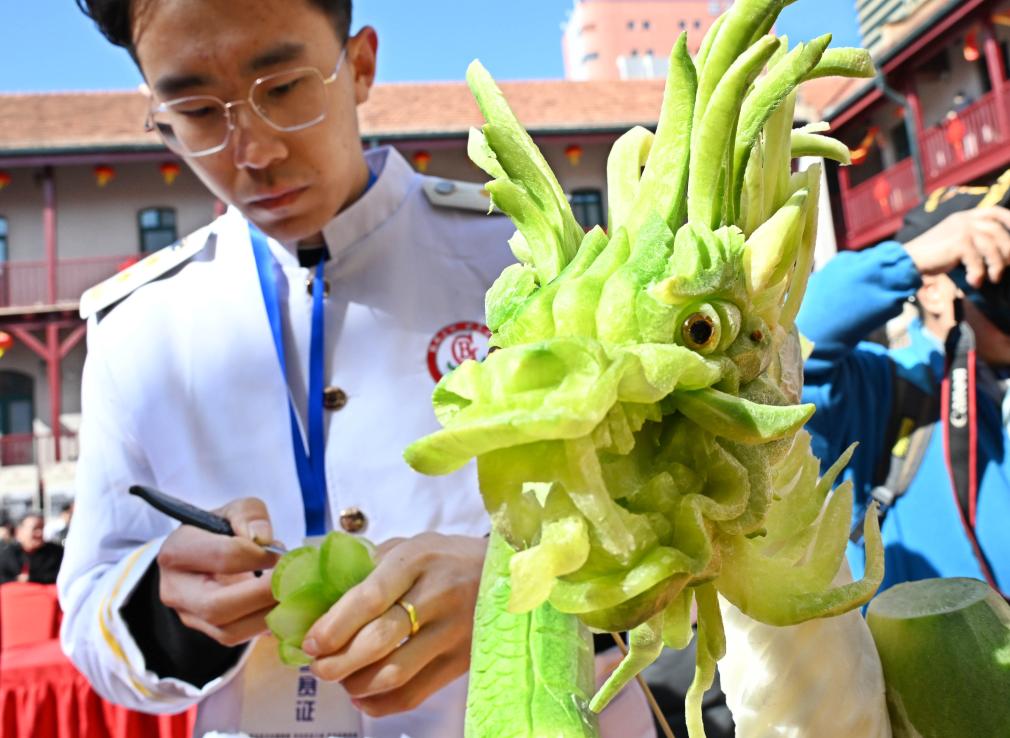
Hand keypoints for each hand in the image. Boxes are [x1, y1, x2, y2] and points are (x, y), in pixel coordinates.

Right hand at [157, 497, 278, 646]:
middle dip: (262, 594)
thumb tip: (263, 538)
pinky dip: (265, 626)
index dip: (258, 555)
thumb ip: (249, 515)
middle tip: (293, 581)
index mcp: (177, 551)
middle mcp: (175, 590)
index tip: (280, 551)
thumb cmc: (221, 530)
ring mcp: (189, 616)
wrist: (205, 555)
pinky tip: (284, 608)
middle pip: (218, 605)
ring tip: (292, 594)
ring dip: (268, 614)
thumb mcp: (235, 511)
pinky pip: (238, 638)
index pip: (224, 557)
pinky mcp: (208, 632)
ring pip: (228, 631)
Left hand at [302, 532, 486, 716]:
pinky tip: (363, 695)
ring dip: (356, 683)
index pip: (370, 597)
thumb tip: (321, 599)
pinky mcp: (462, 661)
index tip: (311, 642)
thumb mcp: (411, 546)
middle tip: (319, 666)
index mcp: (417, 560)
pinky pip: (415, 693)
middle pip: (379, 640)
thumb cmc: (446, 558)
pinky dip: (380, 703)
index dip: (335, 625)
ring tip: (341, 679)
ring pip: (395, 673)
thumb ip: (370, 567)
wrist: (507, 574)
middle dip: (339, 661)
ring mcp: (453, 632)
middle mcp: (438, 596)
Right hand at [903, 206, 1009, 286]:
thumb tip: (1000, 253)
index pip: (994, 211)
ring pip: (992, 247)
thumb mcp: (953, 241)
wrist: (907, 260)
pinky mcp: (958, 243)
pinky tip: (974, 283)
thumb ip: (972, 239)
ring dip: (996, 265)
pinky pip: (978, 260)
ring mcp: (962, 230)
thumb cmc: (931, 256)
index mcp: (964, 216)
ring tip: (994, 279)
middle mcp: (964, 219)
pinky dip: (978, 274)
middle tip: (1005, 266)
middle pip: (998, 231)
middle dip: (1007, 250)